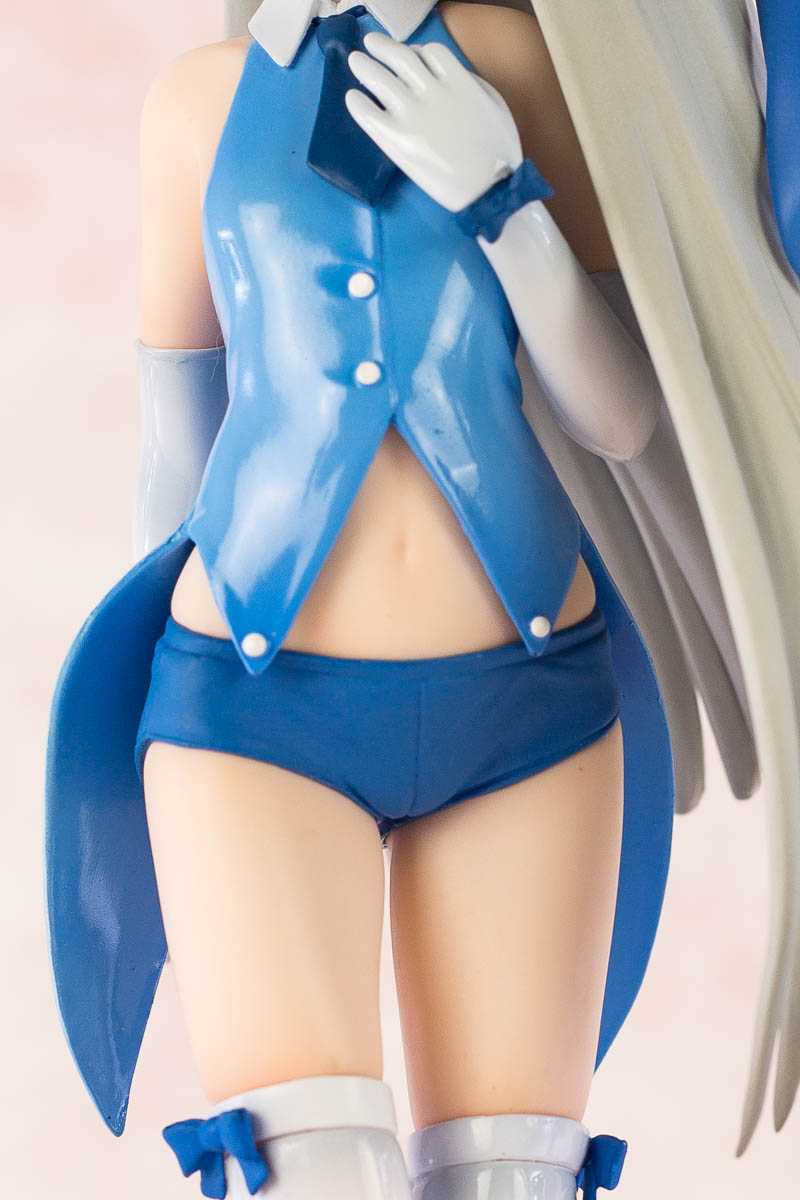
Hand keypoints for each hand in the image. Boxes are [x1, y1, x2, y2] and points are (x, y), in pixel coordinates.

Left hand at [344, 32, 523, 210]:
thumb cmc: (500, 155)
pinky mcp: (396, 140)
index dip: (417, 51)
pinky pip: (368, 114)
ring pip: (379, 79)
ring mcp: (412, 115)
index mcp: (458, 82)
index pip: (430, 52)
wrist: (487, 189)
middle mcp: (432, 92)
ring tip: (355, 61)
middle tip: (370, 43)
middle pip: (400, 58)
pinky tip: (352, 98)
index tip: (410, 55)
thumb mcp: (497, 107)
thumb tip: (454, 76)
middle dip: (383, 47)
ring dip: (364, 66)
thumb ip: (473, 85)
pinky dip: (358, 103)